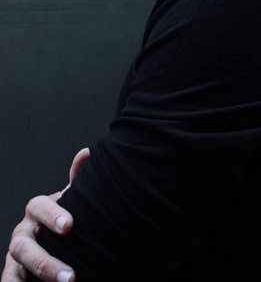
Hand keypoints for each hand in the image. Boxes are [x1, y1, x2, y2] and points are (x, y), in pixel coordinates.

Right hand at [2, 148, 89, 281]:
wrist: (56, 238)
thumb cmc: (66, 216)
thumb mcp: (72, 198)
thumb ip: (77, 179)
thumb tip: (88, 152)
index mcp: (37, 210)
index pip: (38, 207)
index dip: (52, 215)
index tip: (69, 225)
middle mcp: (23, 233)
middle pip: (23, 246)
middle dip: (44, 261)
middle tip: (70, 276)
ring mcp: (15, 257)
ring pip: (15, 270)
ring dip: (37, 278)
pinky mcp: (13, 276)